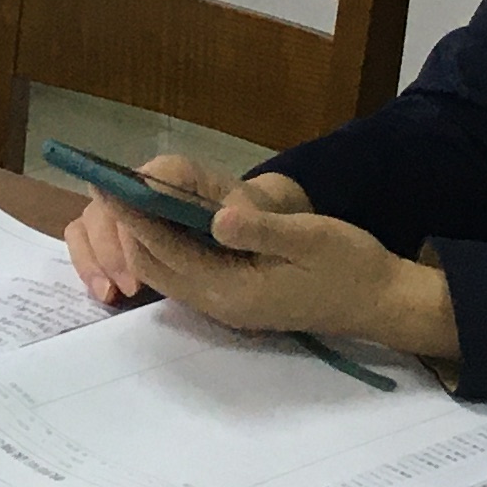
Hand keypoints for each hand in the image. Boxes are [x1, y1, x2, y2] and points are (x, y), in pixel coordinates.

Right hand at [62, 156, 264, 301]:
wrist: (249, 228)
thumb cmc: (252, 220)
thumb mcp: (264, 220)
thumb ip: (252, 223)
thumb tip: (222, 226)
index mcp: (177, 175)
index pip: (142, 179)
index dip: (133, 208)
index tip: (137, 241)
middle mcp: (141, 185)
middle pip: (106, 204)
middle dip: (111, 247)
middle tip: (130, 287)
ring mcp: (124, 208)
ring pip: (88, 223)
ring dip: (95, 259)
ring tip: (112, 295)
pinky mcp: (116, 232)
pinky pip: (85, 241)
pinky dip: (89, 266)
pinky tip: (106, 294)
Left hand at [75, 163, 457, 360]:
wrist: (380, 301)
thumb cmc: (349, 264)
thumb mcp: (310, 238)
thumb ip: (260, 230)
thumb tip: (216, 216)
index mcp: (233, 291)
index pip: (165, 251)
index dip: (134, 215)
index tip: (108, 182)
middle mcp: (220, 304)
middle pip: (154, 264)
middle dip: (127, 226)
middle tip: (106, 181)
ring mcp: (226, 305)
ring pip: (165, 270)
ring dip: (143, 235)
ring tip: (124, 193)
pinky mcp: (235, 298)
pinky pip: (184, 272)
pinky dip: (165, 245)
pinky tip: (162, 216)